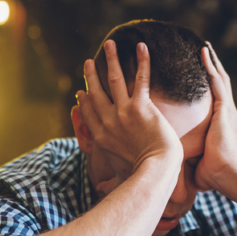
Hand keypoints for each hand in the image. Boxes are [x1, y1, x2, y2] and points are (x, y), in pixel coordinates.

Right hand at [77, 41, 182, 192]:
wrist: (155, 170)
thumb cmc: (140, 177)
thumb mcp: (119, 177)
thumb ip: (110, 182)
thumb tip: (102, 190)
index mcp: (102, 137)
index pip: (89, 113)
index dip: (85, 99)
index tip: (81, 90)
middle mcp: (108, 121)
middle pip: (96, 92)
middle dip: (91, 75)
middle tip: (88, 62)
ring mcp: (123, 112)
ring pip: (114, 79)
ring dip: (111, 59)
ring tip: (110, 45)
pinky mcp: (141, 106)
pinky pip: (141, 78)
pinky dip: (142, 61)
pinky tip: (141, 46)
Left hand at [195, 42, 236, 191]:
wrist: (226, 172)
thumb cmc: (211, 172)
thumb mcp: (195, 157)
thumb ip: (185, 152)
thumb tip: (169, 156)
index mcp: (218, 122)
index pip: (212, 97)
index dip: (206, 84)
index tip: (198, 72)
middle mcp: (224, 112)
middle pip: (217, 83)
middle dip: (211, 67)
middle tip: (203, 51)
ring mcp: (226, 108)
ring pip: (218, 77)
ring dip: (211, 61)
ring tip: (204, 46)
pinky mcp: (224, 108)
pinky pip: (217, 81)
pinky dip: (210, 65)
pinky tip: (204, 52)